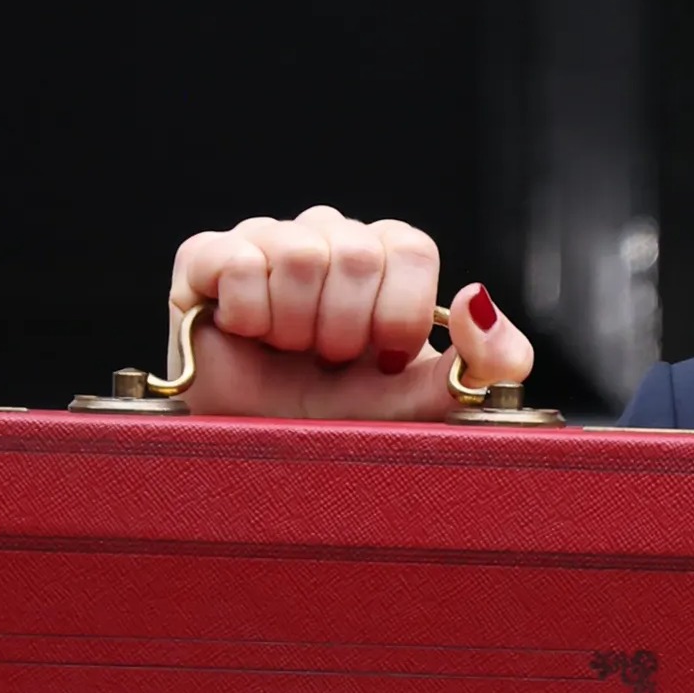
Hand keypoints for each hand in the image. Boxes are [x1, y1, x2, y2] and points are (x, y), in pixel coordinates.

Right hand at [166, 206, 534, 418]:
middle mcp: (329, 237)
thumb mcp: (430, 401)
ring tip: (289, 352)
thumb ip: (487, 359)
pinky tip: (247, 335)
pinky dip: (248, 314)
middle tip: (328, 362)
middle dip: (348, 330)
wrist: (265, 455)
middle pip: (359, 252)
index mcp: (385, 258)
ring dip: (298, 327)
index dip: (399, 313)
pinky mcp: (205, 257)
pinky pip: (239, 260)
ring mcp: (267, 240)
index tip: (381, 359)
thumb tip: (479, 296)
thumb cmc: (344, 423)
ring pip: (302, 254)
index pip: (410, 248)